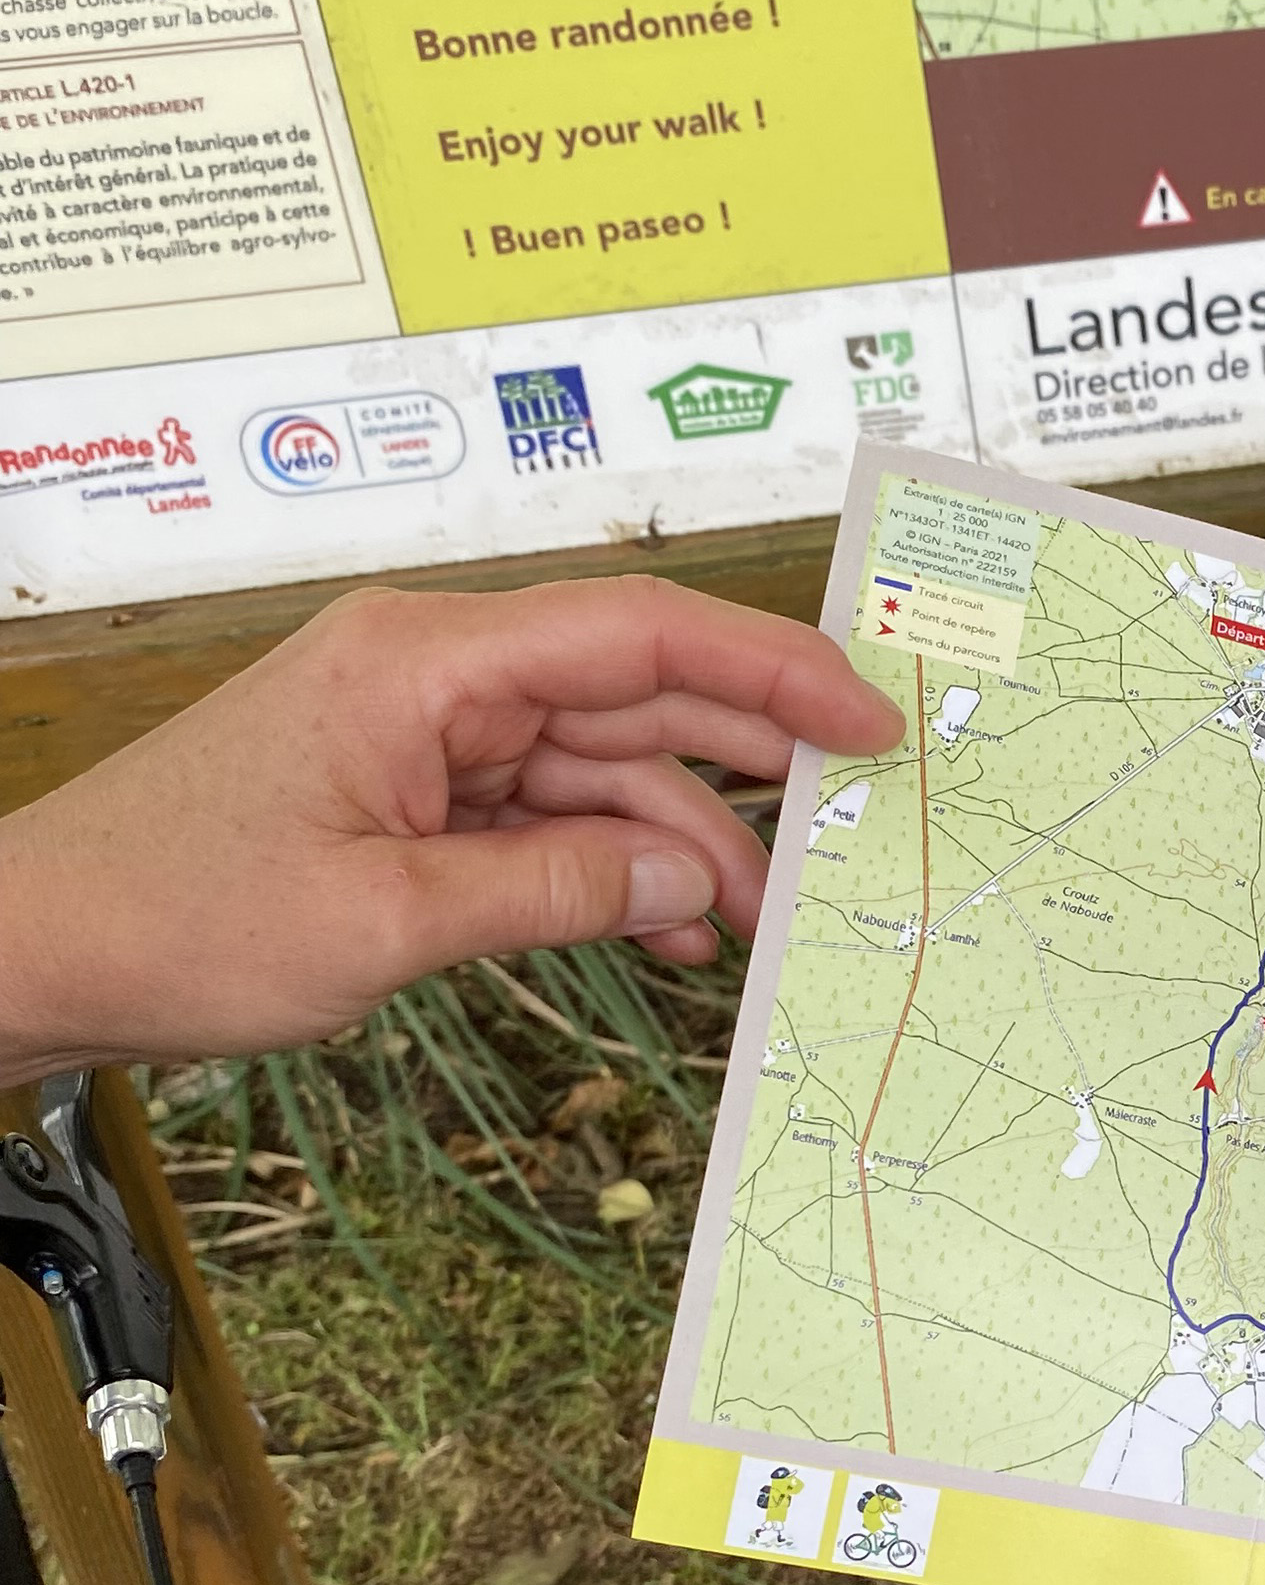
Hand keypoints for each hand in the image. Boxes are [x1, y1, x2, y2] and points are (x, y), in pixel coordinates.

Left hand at [0, 577, 902, 1081]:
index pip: (636, 636)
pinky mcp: (407, 794)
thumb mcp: (382, 922)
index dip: (767, 669)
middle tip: (846, 836)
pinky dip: (605, 870)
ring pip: (597, 770)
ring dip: (677, 845)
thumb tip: (683, 882)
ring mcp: (420, 734)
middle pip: (633, 698)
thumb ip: (549, 892)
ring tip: (754, 925)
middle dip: (743, 770)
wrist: (40, 948)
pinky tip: (663, 930)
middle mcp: (431, 675)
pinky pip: (541, 817)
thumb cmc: (169, 914)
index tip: (862, 715)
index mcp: (422, 661)